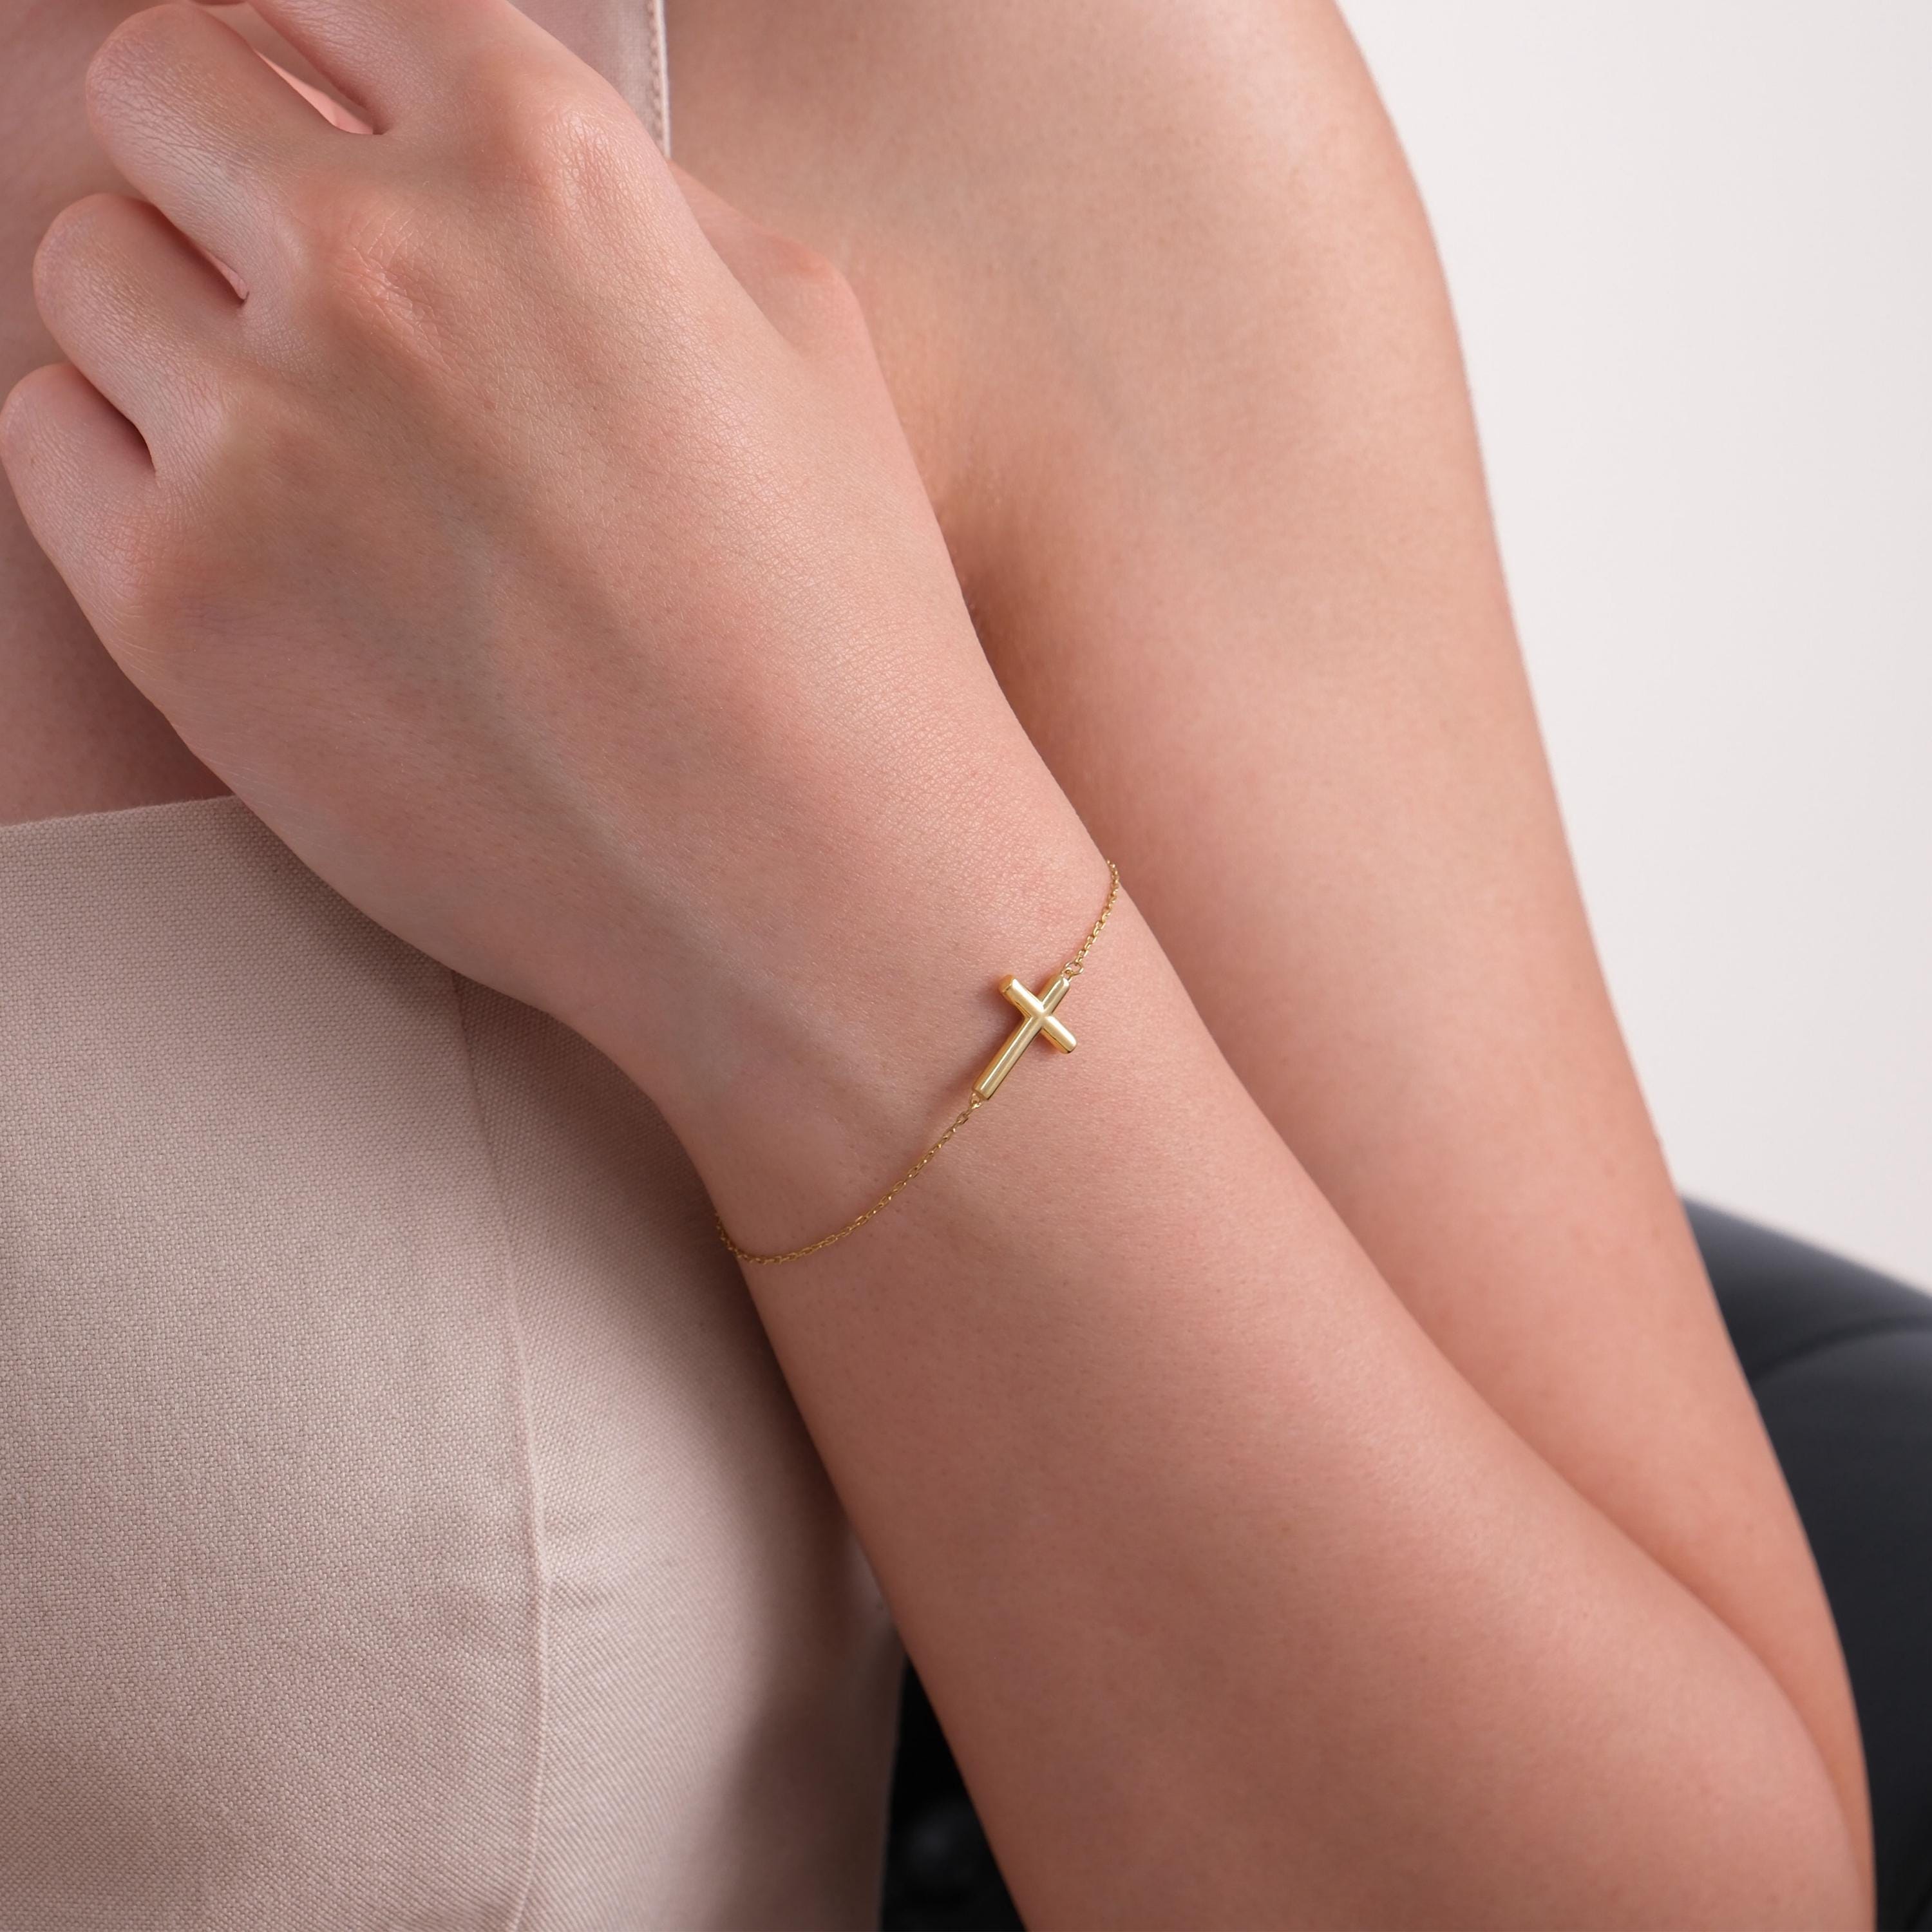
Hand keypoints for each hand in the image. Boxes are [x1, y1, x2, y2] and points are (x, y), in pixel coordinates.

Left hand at [0, 0, 1093, 1144]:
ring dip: (172, 329)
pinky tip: (258, 548)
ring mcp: (258, 433)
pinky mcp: (175, 602)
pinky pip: (49, 443)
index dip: (315, 56)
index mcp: (545, 166)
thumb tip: (483, 151)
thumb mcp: (802, 344)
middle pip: (160, 92)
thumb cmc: (839, 631)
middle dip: (218, 169)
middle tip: (294, 286)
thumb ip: (631, 202)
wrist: (809, 886)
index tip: (308, 110)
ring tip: (300, 447)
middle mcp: (376, 264)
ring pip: (85, 268)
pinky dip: (127, 470)